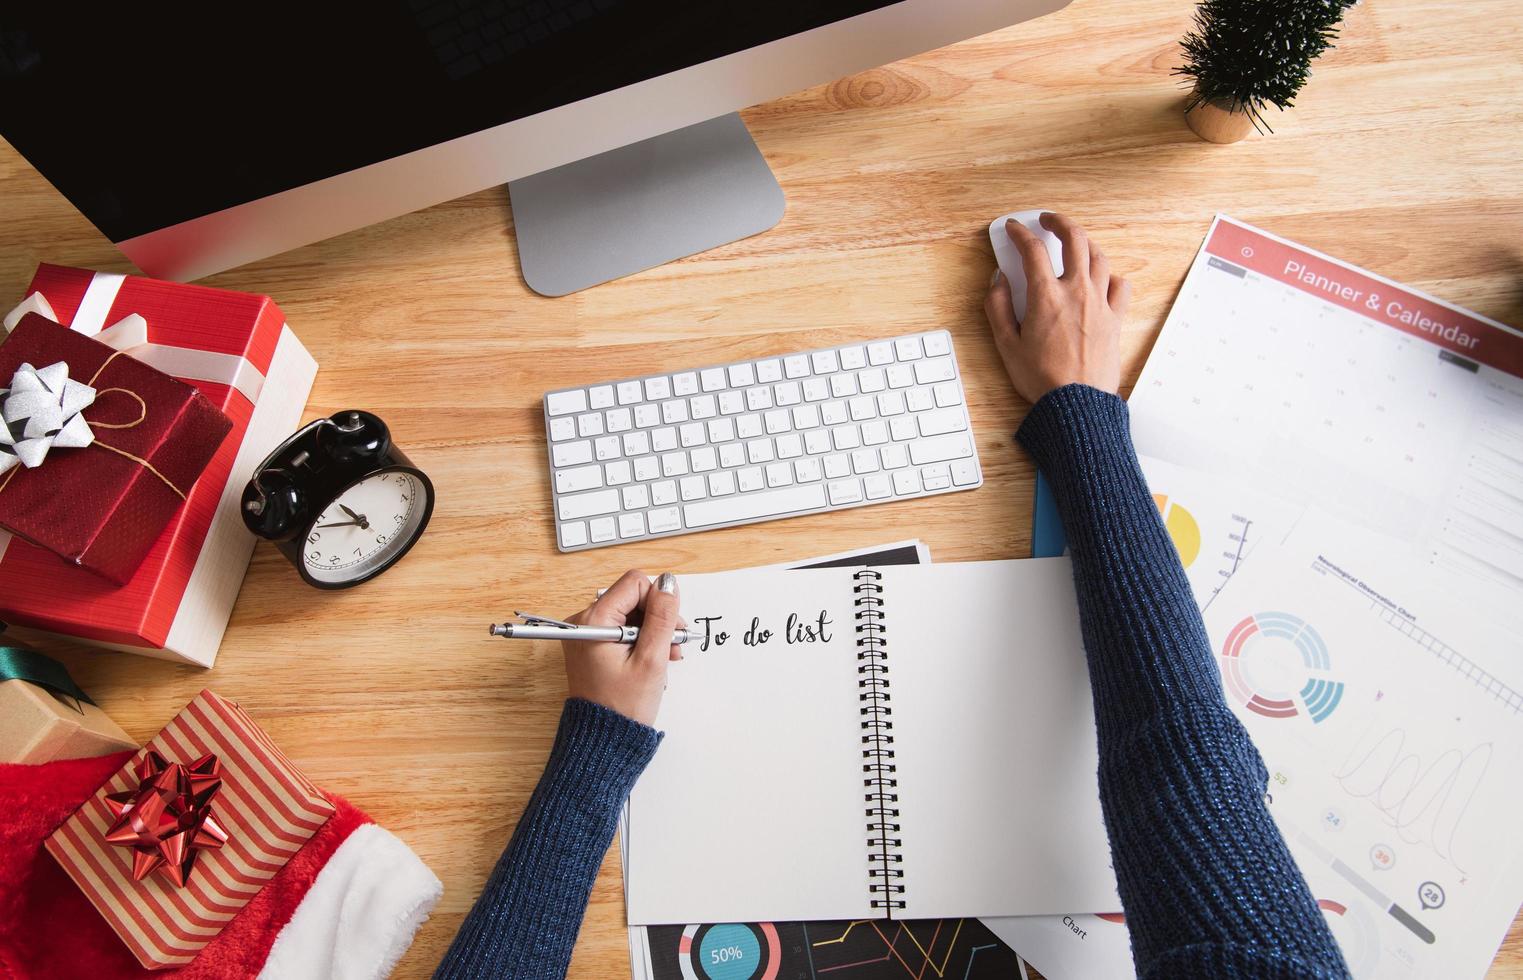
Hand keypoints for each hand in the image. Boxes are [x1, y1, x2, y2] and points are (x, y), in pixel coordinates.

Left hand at [563, 570, 683, 726]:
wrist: (604, 739)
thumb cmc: (623, 705)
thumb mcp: (652, 659)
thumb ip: (662, 617)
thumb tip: (668, 583)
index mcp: (594, 621)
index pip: (635, 584)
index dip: (658, 601)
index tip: (671, 627)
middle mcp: (584, 622)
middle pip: (632, 598)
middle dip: (657, 619)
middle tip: (673, 646)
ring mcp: (586, 634)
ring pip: (630, 614)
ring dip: (653, 631)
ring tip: (666, 656)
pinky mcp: (591, 646)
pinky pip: (622, 630)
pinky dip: (640, 641)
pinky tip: (653, 659)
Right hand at [984, 212, 1130, 401]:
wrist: (1077, 404)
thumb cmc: (1041, 379)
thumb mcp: (1006, 344)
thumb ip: (997, 306)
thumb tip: (998, 280)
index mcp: (1046, 296)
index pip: (1032, 250)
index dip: (1019, 233)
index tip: (1013, 228)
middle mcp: (1076, 292)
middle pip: (1074, 239)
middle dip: (1059, 222)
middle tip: (1047, 219)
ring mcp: (1100, 303)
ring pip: (1099, 256)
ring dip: (1085, 242)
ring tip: (1075, 241)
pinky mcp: (1114, 319)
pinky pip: (1120, 285)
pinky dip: (1110, 274)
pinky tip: (1101, 278)